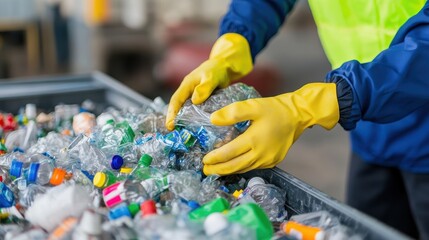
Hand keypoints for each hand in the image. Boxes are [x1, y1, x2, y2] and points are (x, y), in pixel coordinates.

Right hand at [165, 33, 252, 130]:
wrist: (226, 66)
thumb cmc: (218, 69)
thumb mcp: (212, 77)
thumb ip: (204, 87)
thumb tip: (195, 100)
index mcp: (186, 85)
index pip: (176, 101)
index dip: (172, 113)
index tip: (170, 125)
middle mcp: (188, 92)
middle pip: (179, 108)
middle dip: (176, 120)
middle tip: (176, 134)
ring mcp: (195, 97)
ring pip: (187, 111)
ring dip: (186, 122)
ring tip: (186, 135)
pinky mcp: (203, 102)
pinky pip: (197, 112)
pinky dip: (196, 120)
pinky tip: (199, 130)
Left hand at [203, 83, 339, 174]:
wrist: (298, 115)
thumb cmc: (275, 109)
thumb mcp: (253, 105)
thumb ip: (232, 113)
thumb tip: (213, 119)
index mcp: (254, 141)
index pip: (229, 153)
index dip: (215, 158)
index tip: (204, 160)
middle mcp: (261, 154)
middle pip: (235, 166)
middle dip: (218, 170)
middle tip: (206, 171)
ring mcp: (268, 160)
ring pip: (244, 168)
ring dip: (229, 170)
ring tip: (216, 170)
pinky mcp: (274, 161)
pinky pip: (253, 167)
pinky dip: (241, 167)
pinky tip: (234, 164)